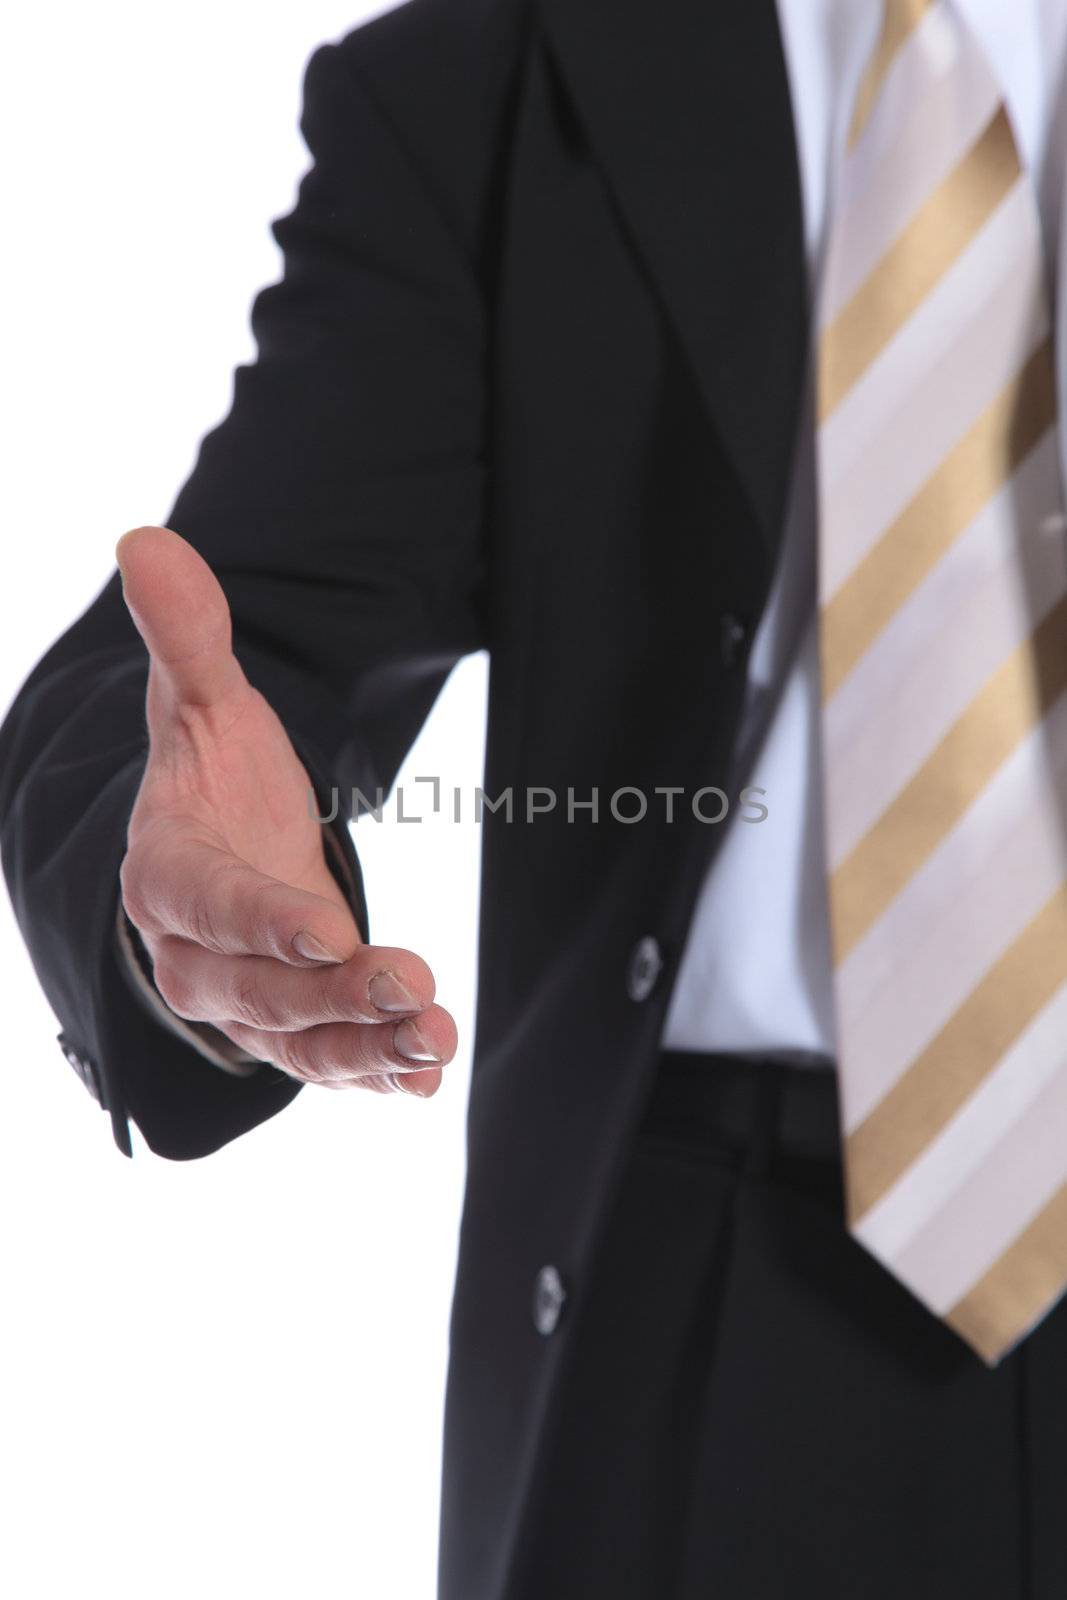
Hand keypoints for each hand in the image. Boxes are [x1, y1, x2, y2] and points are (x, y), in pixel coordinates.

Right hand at [116, 526, 454, 1096]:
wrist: (215, 850)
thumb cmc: (208, 778)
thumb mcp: (200, 704)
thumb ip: (186, 637)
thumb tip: (143, 540)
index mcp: (168, 875)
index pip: (208, 905)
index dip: (262, 923)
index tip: (329, 930)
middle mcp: (196, 954)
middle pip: (256, 990)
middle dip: (331, 996)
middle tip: (413, 985)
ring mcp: (243, 1003)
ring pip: (295, 1041)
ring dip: (364, 1047)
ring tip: (436, 1041)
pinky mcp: (289, 1028)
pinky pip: (323, 1063)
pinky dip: (372, 1073)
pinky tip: (426, 1075)